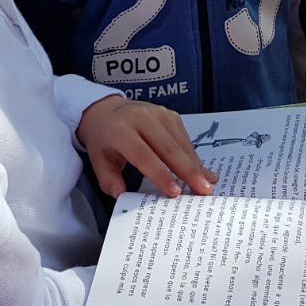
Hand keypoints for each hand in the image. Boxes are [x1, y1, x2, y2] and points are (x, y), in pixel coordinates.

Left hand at [77, 95, 217, 197]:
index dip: (161, 174)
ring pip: (181, 143)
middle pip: (169, 148)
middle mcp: (143, 118)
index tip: (175, 192)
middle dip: (188, 172)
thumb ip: (109, 180)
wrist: (107, 110)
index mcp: (121, 130)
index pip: (144, 155)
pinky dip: (194, 157)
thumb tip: (121, 195)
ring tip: (207, 184)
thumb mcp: (98, 160)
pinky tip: (202, 171)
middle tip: (203, 191)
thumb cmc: (104, 139)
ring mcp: (159, 114)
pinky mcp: (171, 115)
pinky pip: (185, 138)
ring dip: (195, 165)